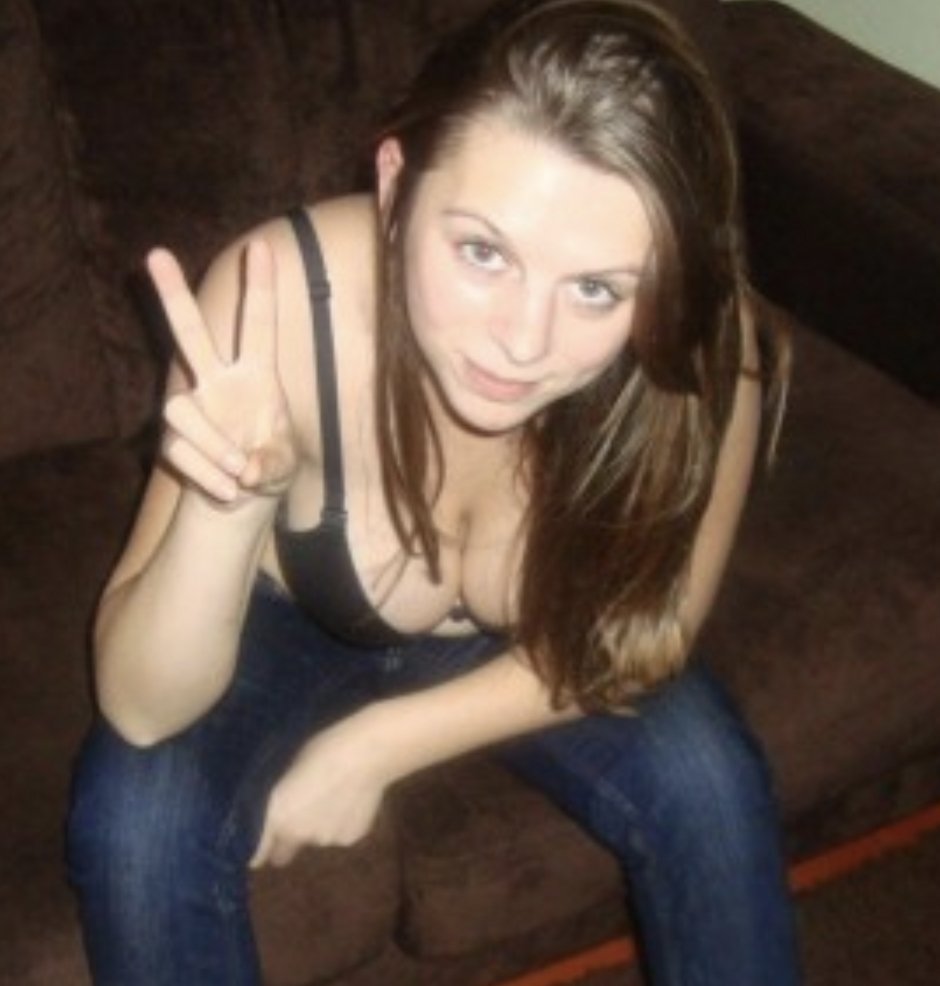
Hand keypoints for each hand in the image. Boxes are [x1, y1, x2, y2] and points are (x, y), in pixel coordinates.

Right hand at [148, 239, 297, 503]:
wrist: (242, 495)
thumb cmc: (269, 464)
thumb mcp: (283, 464)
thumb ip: (271, 463)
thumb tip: (245, 469)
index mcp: (257, 374)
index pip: (258, 324)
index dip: (260, 287)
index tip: (260, 246)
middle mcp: (218, 380)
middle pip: (190, 333)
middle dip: (172, 296)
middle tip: (153, 253)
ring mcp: (193, 407)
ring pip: (180, 410)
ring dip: (213, 447)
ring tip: (240, 472)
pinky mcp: (173, 439)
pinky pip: (181, 452)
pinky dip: (210, 477)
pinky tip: (229, 490)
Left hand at [249, 709, 394, 867]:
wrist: (366, 752)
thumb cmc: (321, 747)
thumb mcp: (287, 769)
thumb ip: (277, 800)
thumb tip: (272, 813)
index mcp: (275, 815)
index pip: (257, 852)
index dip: (257, 849)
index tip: (260, 843)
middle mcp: (296, 835)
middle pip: (283, 853)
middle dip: (286, 841)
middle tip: (298, 815)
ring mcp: (325, 840)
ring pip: (315, 838)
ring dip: (317, 826)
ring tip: (332, 795)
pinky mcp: (350, 839)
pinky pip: (339, 834)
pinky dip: (341, 823)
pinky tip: (351, 799)